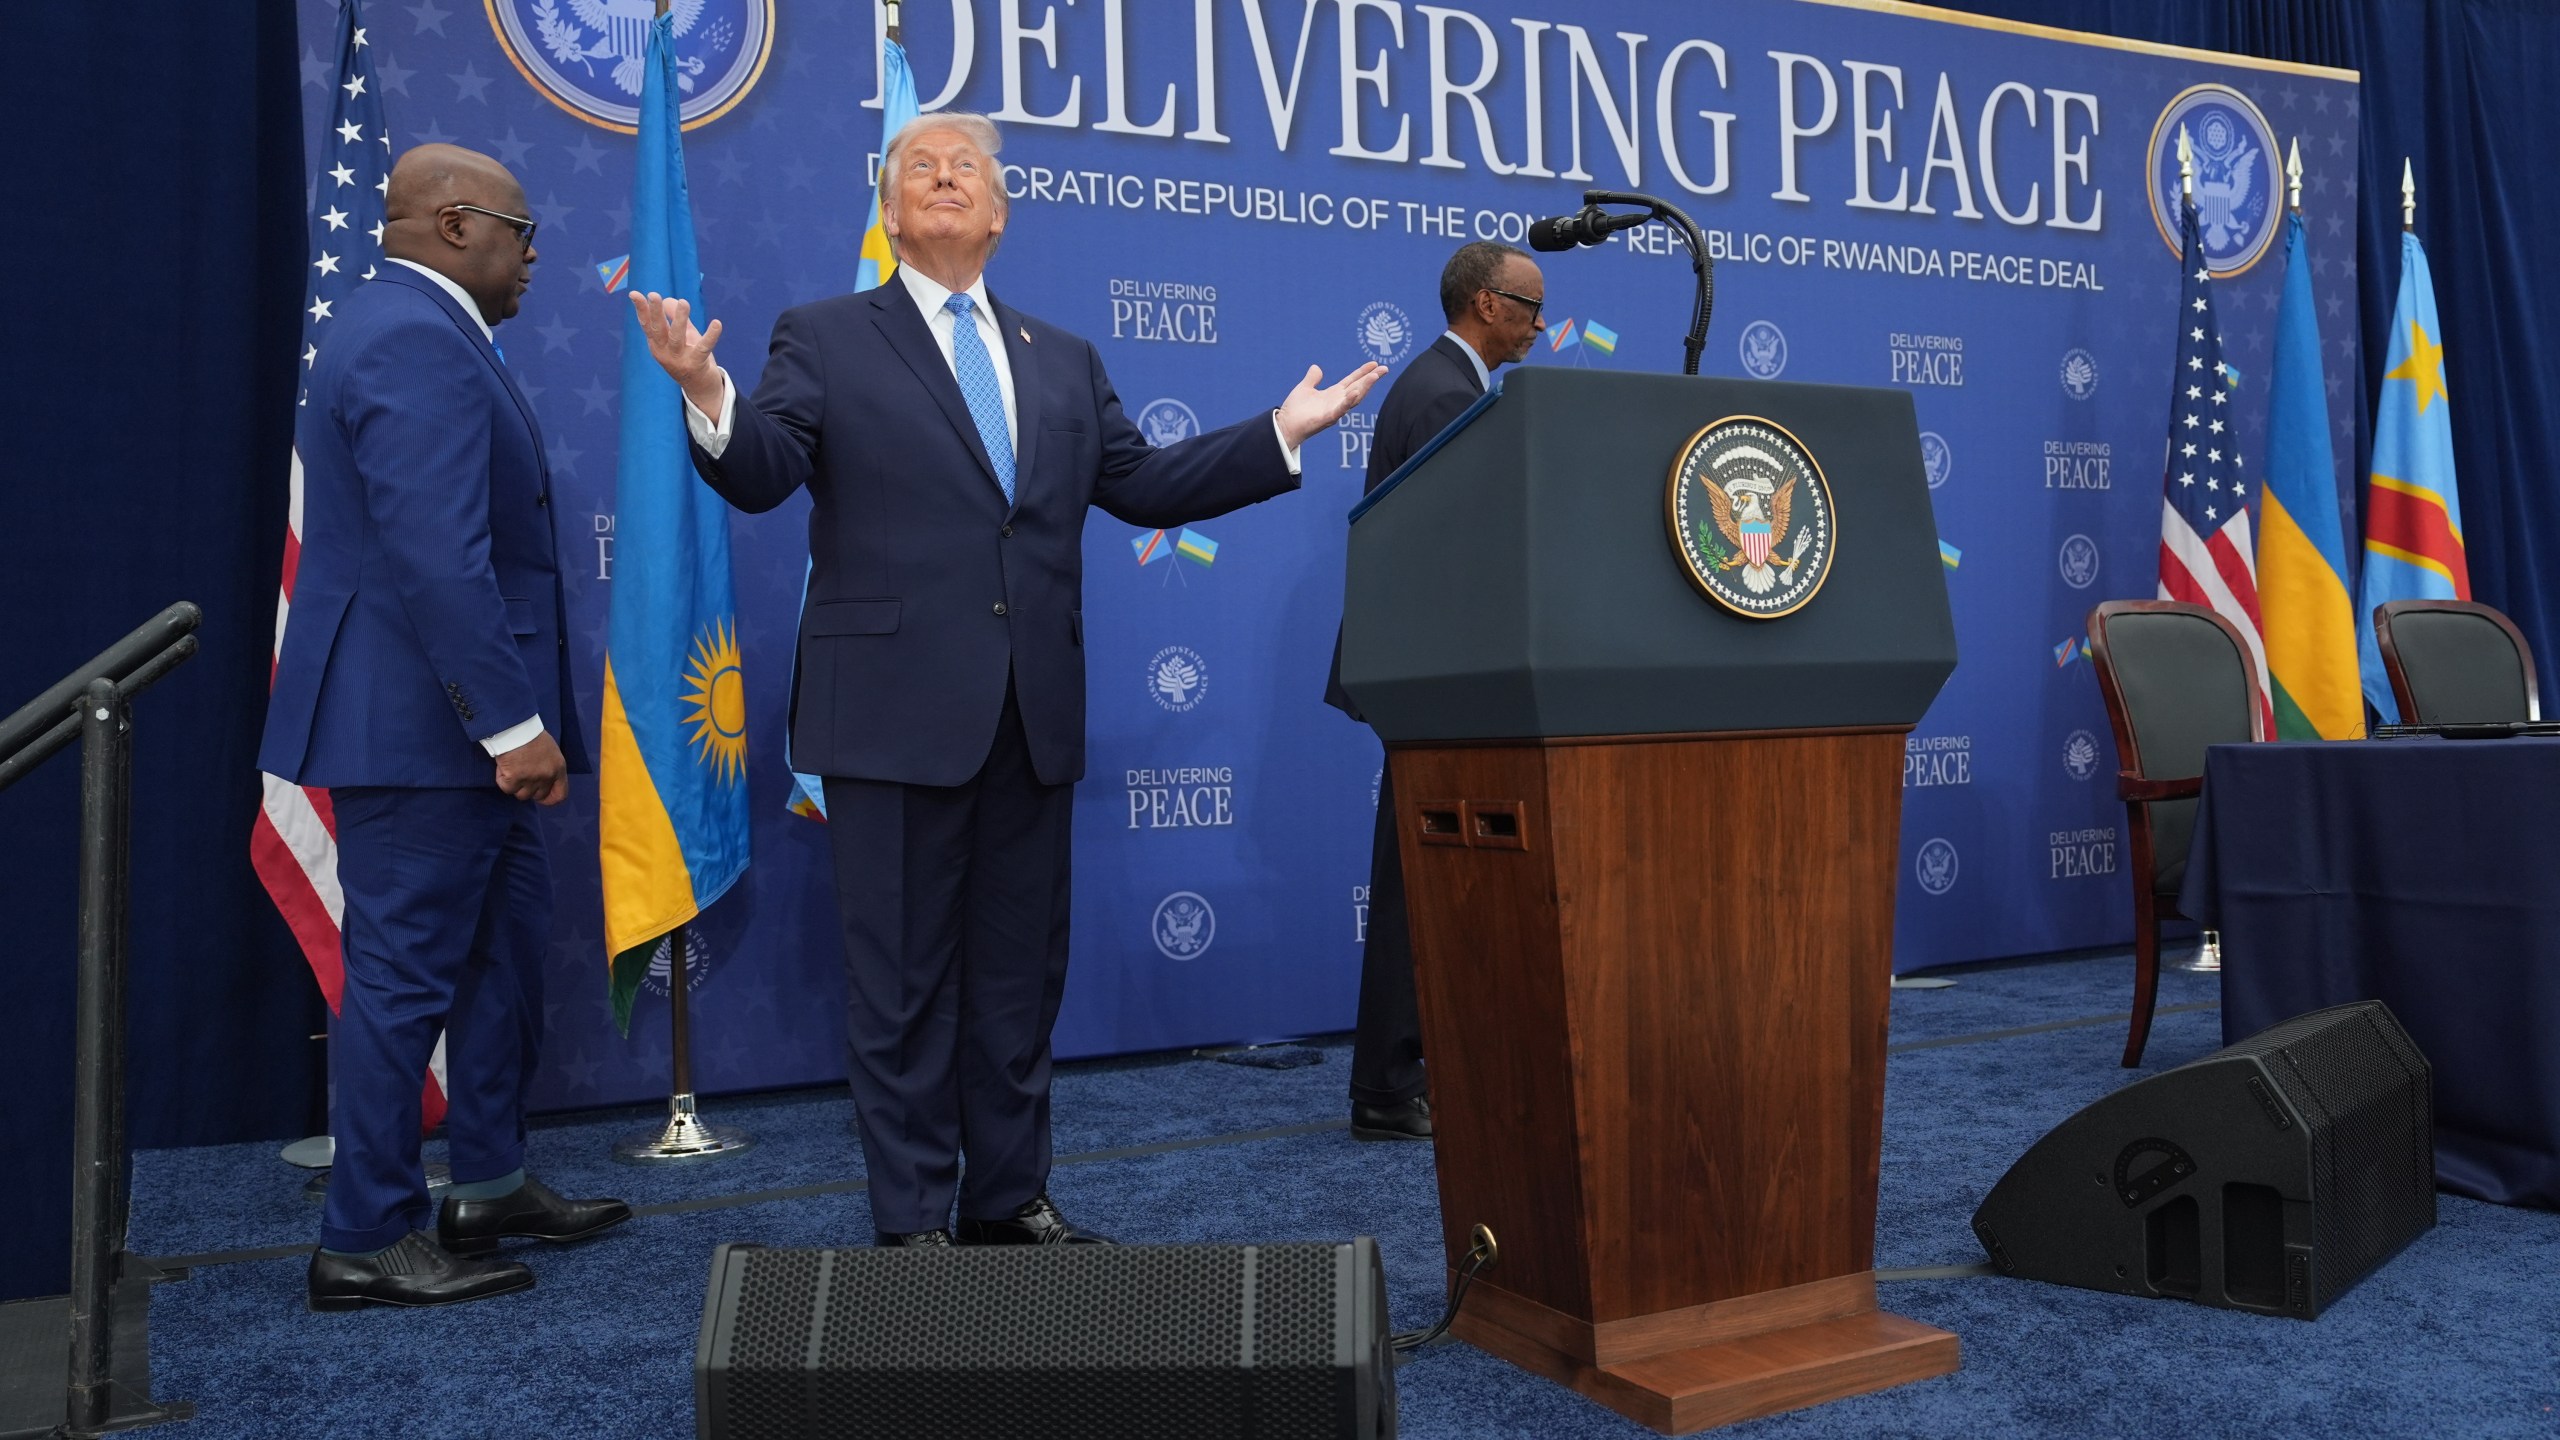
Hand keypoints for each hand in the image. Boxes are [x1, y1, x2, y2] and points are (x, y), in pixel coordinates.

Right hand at [494, 731, 568, 805]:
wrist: (514, 727)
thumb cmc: (530, 734)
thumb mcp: (550, 751)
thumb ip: (549, 767)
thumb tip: (542, 781)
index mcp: (558, 768)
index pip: (560, 794)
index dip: (550, 799)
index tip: (541, 797)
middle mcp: (546, 776)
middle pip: (538, 796)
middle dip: (528, 789)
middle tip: (520, 775)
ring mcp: (530, 779)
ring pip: (521, 795)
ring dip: (515, 785)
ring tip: (512, 768)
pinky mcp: (513, 779)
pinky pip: (506, 788)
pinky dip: (502, 780)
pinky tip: (503, 766)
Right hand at [628, 290, 727, 421]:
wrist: (700, 388)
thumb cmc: (689, 357)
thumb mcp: (681, 336)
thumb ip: (675, 318)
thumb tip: (668, 299)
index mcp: (657, 345)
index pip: (646, 325)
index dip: (640, 309)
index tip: (634, 294)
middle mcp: (664, 353)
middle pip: (658, 330)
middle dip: (655, 312)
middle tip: (654, 295)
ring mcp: (679, 360)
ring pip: (677, 337)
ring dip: (680, 320)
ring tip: (684, 302)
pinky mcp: (696, 365)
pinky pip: (703, 348)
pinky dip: (711, 336)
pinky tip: (717, 323)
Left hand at [1274, 362, 1388, 449]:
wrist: (1285, 425)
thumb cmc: (1295, 410)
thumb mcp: (1304, 388)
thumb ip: (1312, 378)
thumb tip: (1316, 367)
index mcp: (1333, 394)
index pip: (1352, 380)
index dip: (1363, 372)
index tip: (1375, 363)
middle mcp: (1337, 401)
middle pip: (1358, 387)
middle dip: (1371, 378)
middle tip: (1385, 368)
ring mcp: (1334, 410)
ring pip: (1354, 398)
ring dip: (1365, 387)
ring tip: (1374, 376)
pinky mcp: (1327, 418)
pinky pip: (1340, 410)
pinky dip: (1348, 402)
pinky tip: (1355, 393)